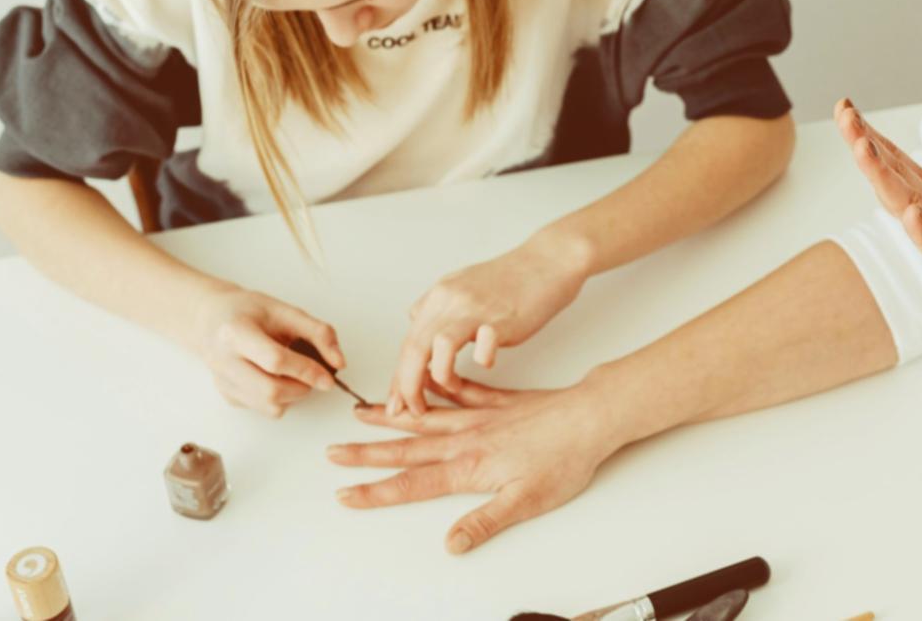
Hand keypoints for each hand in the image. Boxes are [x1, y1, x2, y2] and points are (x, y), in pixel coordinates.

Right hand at [188, 285, 344, 416]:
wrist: (212, 319)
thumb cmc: (249, 311)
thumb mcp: (286, 310)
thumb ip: (318, 332)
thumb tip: (339, 362)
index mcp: (236, 332)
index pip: (275, 360)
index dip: (306, 371)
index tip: (328, 377)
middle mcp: (223, 360)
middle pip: (270, 391)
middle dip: (302, 388)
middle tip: (313, 375)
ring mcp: (223, 381)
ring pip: (268, 406)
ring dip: (293, 395)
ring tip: (294, 373)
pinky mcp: (227, 395)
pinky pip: (262, 408)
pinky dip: (279, 398)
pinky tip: (276, 377)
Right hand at [328, 375, 620, 553]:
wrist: (590, 417)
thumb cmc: (563, 460)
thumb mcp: (526, 501)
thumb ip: (485, 521)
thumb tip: (450, 543)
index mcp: (469, 466)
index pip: (413, 483)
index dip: (376, 491)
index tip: (344, 493)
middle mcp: (466, 438)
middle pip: (407, 448)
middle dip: (367, 452)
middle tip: (332, 452)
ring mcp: (479, 417)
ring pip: (424, 417)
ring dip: (390, 417)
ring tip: (360, 413)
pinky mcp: (496, 402)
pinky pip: (456, 391)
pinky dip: (435, 385)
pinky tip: (422, 379)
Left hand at [388, 232, 590, 415]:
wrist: (547, 260)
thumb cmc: (511, 277)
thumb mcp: (462, 283)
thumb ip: (439, 305)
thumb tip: (418, 322)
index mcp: (440, 296)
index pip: (407, 341)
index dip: (398, 375)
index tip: (396, 400)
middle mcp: (451, 301)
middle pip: (414, 348)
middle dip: (406, 386)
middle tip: (409, 410)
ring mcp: (475, 309)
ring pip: (438, 348)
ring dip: (439, 378)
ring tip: (450, 388)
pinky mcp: (501, 320)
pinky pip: (482, 349)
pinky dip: (481, 362)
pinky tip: (488, 363)